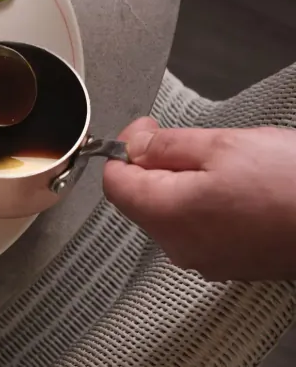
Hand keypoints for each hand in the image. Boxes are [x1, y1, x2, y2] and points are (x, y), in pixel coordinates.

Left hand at [104, 117, 295, 281]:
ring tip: (222, 162)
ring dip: (181, 181)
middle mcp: (181, 246)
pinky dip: (203, 202)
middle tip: (185, 140)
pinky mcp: (230, 262)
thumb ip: (166, 145)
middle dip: (154, 164)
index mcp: (169, 215)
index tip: (145, 129)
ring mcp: (206, 259)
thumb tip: (133, 145)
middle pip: (140, 199)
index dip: (123, 149)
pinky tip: (237, 186)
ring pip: (170, 212)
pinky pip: (198, 227)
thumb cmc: (293, 184)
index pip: (115, 183)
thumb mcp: (221, 145)